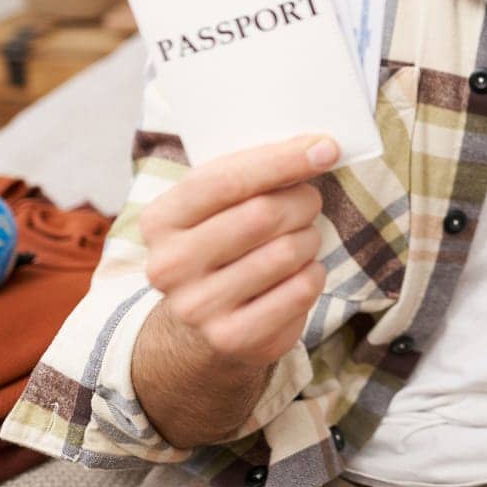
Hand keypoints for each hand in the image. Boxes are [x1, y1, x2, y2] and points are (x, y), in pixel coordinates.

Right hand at [138, 135, 337, 366]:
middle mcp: (169, 266)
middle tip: (309, 202)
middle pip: (261, 214)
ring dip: (310, 238)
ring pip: (287, 251)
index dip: (281, 160)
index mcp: (160, 220)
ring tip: (300, 241)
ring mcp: (198, 307)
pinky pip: (301, 289)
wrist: (202, 325)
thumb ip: (252, 174)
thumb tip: (319, 148)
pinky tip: (298, 274)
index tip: (326, 148)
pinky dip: (314, 273)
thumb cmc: (223, 244)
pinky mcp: (232, 338)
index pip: (224, 179)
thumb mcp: (218, 205)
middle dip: (302, 201)